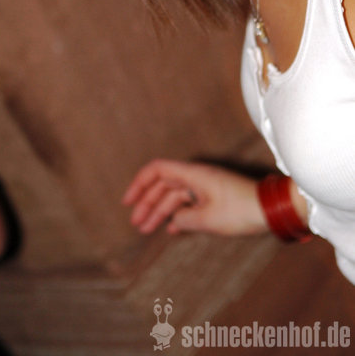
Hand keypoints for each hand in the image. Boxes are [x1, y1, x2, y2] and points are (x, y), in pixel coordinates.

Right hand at [122, 159, 267, 236]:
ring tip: (147, 230)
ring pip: (175, 197)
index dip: (139, 183)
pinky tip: (171, 229)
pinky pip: (188, 203)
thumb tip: (173, 221)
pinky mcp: (213, 197)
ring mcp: (205, 187)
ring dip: (160, 212)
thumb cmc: (242, 210)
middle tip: (136, 223)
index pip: (157, 170)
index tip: (128, 201)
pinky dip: (177, 215)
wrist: (271, 209)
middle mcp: (196, 177)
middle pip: (163, 185)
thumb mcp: (208, 219)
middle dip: (147, 203)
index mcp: (192, 174)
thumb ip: (184, 219)